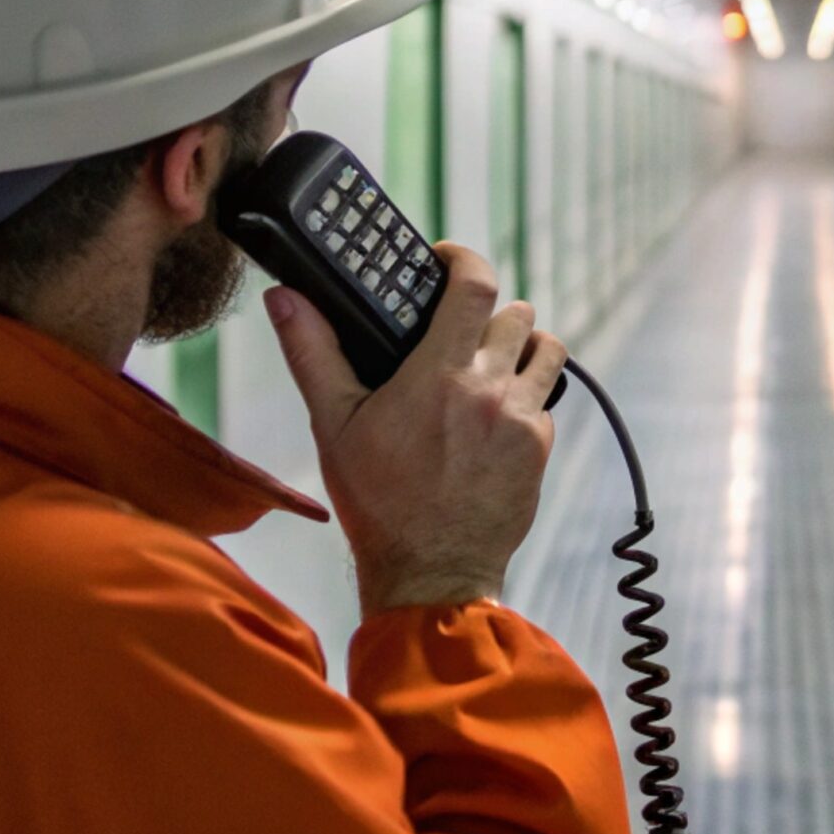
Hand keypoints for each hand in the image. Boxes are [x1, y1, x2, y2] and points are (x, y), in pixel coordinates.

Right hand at [265, 245, 568, 614]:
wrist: (430, 573)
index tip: (447, 262)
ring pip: (546, 349)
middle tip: (460, 330)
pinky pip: (547, 399)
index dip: (465, 260)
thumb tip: (286, 299)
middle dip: (489, 313)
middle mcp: (490, 389)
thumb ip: (312, 353)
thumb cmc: (378, 503)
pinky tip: (494, 416)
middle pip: (517, 313)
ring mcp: (523, 419)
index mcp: (439, 374)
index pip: (475, 285)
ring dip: (522, 347)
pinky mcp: (541, 448)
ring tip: (489, 363)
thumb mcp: (333, 426)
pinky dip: (526, 395)